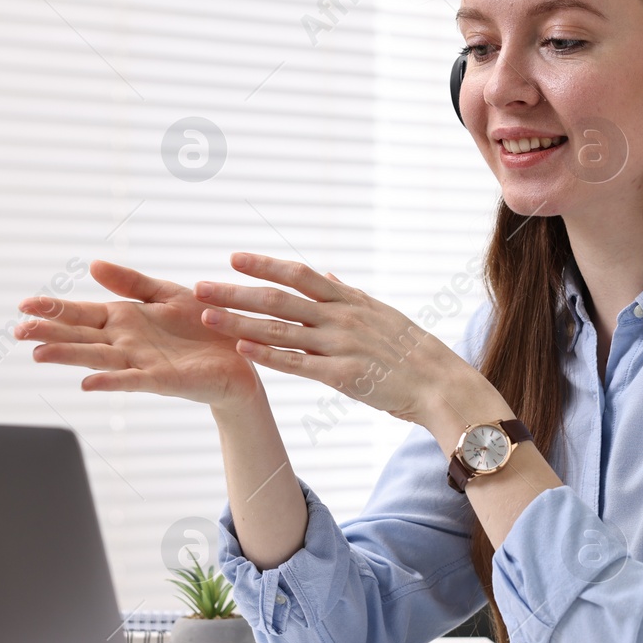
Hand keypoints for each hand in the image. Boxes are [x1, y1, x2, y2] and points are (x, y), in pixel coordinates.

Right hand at [15, 260, 263, 411]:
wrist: (239, 356)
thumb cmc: (202, 325)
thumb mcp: (165, 294)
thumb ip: (131, 282)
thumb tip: (93, 265)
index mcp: (124, 319)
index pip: (81, 313)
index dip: (54, 310)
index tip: (24, 305)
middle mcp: (125, 342)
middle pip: (81, 337)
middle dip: (50, 333)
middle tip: (17, 331)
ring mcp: (141, 363)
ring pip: (98, 358)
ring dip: (69, 357)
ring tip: (39, 353)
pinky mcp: (163, 380)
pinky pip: (133, 381)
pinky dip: (111, 382)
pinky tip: (88, 384)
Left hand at [192, 252, 466, 424]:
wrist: (442, 384)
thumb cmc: (413, 352)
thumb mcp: (383, 314)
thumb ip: (349, 296)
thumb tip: (329, 276)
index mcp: (350, 300)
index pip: (299, 275)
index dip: (264, 264)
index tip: (233, 258)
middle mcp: (341, 317)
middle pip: (279, 298)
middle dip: (236, 291)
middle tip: (200, 287)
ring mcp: (340, 345)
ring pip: (280, 329)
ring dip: (239, 322)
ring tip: (206, 317)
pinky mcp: (342, 376)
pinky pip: (297, 363)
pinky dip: (267, 356)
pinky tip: (241, 350)